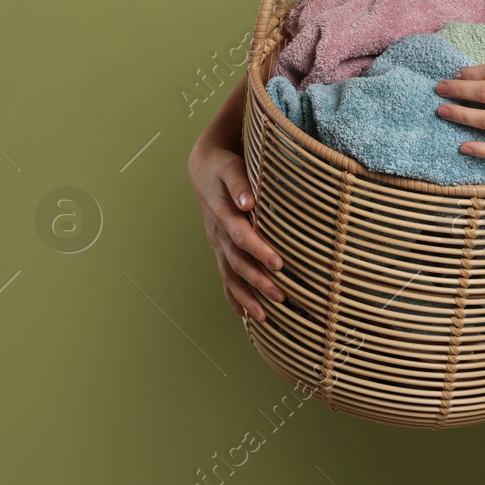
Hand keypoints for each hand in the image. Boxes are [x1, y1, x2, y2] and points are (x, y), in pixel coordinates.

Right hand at [187, 139, 285, 321]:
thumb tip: (247, 201)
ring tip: (265, 317)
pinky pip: (225, 277)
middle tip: (280, 296)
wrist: (204, 169)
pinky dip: (233, 296)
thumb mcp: (231, 168)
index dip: (259, 250)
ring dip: (246, 297)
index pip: (242, 236)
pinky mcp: (220, 249)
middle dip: (258, 281)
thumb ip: (239, 183)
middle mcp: (218, 233)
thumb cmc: (224, 167)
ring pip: (231, 275)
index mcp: (223, 214)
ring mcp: (217, 244)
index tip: (278, 263)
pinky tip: (244, 315)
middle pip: (238, 262)